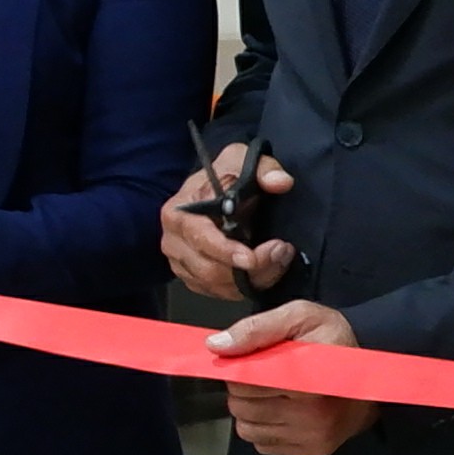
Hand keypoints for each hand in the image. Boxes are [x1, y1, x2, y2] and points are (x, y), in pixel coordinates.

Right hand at [165, 147, 297, 302]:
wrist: (214, 190)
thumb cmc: (226, 177)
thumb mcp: (243, 161)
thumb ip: (264, 169)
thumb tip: (280, 182)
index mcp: (179, 212)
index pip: (200, 238)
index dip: (226, 251)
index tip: (252, 258)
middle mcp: (173, 240)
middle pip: (208, 269)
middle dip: (248, 269)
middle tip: (280, 254)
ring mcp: (180, 261)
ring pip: (215, 285)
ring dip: (250, 279)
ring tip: (277, 260)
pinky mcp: (191, 277)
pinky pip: (217, 293)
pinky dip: (241, 288)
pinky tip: (262, 272)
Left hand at [208, 299, 375, 454]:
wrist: (374, 369)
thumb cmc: (334, 338)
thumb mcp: (298, 316)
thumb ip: (256, 329)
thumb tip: (215, 346)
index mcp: (307, 380)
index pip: (244, 383)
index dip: (239, 368)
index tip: (251, 358)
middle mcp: (312, 415)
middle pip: (242, 407)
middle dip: (243, 388)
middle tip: (263, 374)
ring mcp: (314, 436)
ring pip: (247, 429)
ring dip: (250, 410)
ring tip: (272, 392)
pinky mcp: (315, 451)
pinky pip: (263, 445)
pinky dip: (263, 428)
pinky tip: (282, 410)